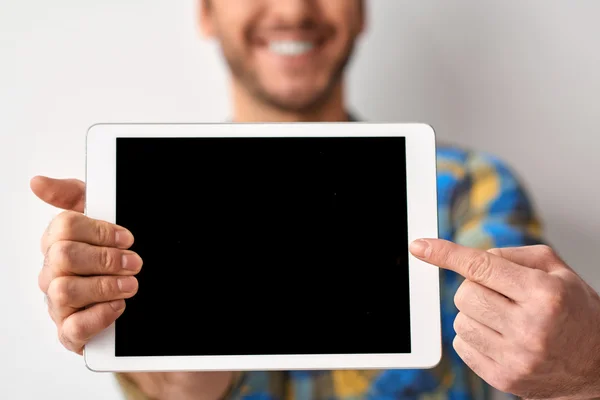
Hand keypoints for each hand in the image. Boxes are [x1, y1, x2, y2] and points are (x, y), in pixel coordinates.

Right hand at [31, 176, 233, 399]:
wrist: (145, 300)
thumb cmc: (118, 256)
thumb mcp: (105, 218)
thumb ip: (74, 195)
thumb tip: (40, 183)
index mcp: (59, 243)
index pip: (63, 227)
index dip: (98, 231)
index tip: (126, 237)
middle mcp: (54, 272)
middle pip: (63, 256)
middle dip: (105, 258)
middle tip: (134, 263)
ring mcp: (60, 304)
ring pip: (65, 290)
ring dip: (104, 286)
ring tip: (131, 285)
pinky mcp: (71, 333)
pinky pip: (73, 328)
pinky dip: (98, 316)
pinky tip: (118, 307)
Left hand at [410, 239, 599, 399]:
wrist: (596, 366)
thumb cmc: (575, 311)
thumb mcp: (557, 271)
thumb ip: (512, 256)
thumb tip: (468, 257)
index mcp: (545, 294)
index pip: (481, 267)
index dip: (446, 254)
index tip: (419, 246)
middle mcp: (530, 327)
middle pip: (464, 294)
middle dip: (475, 289)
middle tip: (501, 295)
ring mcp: (516, 357)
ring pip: (460, 321)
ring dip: (475, 315)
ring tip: (506, 319)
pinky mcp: (504, 378)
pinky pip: (462, 346)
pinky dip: (475, 337)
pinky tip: (501, 338)